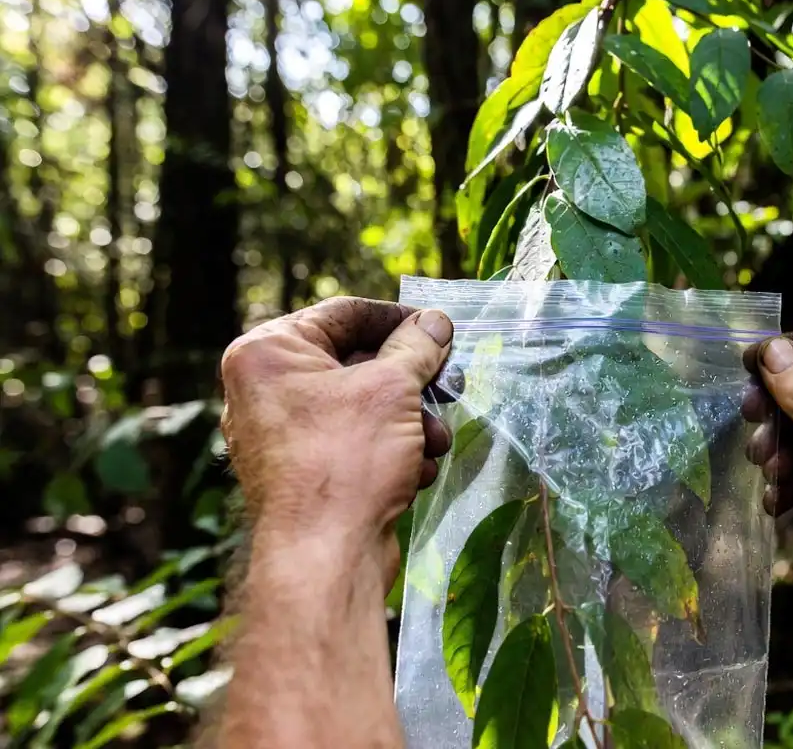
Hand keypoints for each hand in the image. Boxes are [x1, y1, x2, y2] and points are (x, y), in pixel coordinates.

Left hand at [219, 296, 453, 586]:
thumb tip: (435, 322)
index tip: (440, 331)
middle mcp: (265, 390)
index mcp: (267, 353)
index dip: (400, 319)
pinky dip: (391, 452)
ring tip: (437, 440)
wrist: (326, 556)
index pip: (344, 314)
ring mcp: (282, 435)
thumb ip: (417, 346)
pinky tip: (418, 471)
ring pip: (363, 407)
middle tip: (450, 387)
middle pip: (356, 363)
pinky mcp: (304, 473)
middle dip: (411, 382)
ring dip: (410, 421)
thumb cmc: (345, 462)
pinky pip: (355, 443)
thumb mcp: (393, 388)